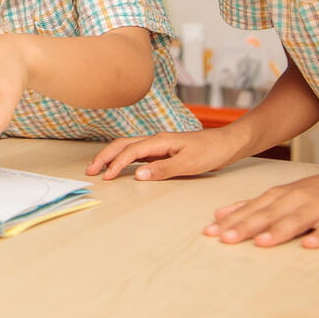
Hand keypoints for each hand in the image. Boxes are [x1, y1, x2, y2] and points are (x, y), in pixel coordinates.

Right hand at [85, 128, 242, 180]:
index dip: (116, 164)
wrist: (228, 143)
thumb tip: (137, 175)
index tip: (106, 177)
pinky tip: (121, 165)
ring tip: (99, 167)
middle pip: (122, 144)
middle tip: (90, 170)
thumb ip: (162, 169)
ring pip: (127, 147)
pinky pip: (137, 152)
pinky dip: (124, 158)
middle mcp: (156, 140)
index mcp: (159, 141)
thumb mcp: (189, 164)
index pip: (130, 151)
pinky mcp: (163, 150)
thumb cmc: (212, 151)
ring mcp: (158, 144)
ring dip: (111, 156)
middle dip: (104, 156)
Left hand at [203, 162, 318, 247]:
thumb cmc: (309, 192)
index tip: (210, 232)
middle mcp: (293, 200)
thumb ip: (249, 206)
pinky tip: (309, 245)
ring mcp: (316, 208)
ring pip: (295, 220)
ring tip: (261, 242)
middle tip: (226, 238)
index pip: (249, 210)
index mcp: (276, 196)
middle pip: (266, 215)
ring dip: (278, 231)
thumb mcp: (277, 195)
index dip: (229, 221)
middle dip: (245, 227)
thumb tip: (218, 214)